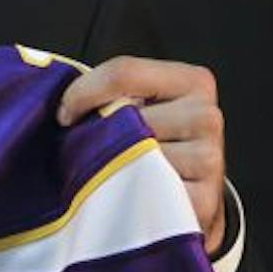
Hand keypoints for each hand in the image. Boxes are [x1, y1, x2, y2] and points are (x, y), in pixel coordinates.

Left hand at [57, 56, 226, 253]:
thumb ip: (113, 92)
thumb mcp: (138, 105)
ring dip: (107, 166)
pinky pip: (143, 190)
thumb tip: (63, 102)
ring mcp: (209, 158)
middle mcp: (207, 115)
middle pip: (124, 115)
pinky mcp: (203, 199)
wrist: (188, 197)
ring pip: (131, 154)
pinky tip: (125, 194)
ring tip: (110, 172)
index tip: (64, 114)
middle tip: (87, 149)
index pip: (123, 72)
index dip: (81, 93)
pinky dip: (122, 193)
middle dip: (94, 133)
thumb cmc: (152, 144)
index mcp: (193, 81)